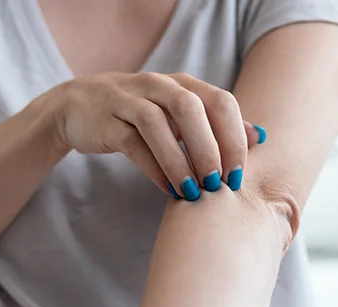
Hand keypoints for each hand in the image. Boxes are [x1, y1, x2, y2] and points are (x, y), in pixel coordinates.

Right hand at [45, 72, 264, 200]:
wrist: (78, 106)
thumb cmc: (139, 115)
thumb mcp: (178, 114)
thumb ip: (217, 123)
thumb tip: (259, 136)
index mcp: (182, 84)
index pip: (220, 102)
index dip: (234, 138)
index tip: (239, 174)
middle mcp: (157, 85)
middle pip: (191, 108)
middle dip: (210, 149)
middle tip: (219, 184)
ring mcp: (128, 100)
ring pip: (158, 124)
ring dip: (180, 160)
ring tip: (193, 191)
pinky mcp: (106, 120)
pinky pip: (132, 142)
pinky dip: (152, 167)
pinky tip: (167, 188)